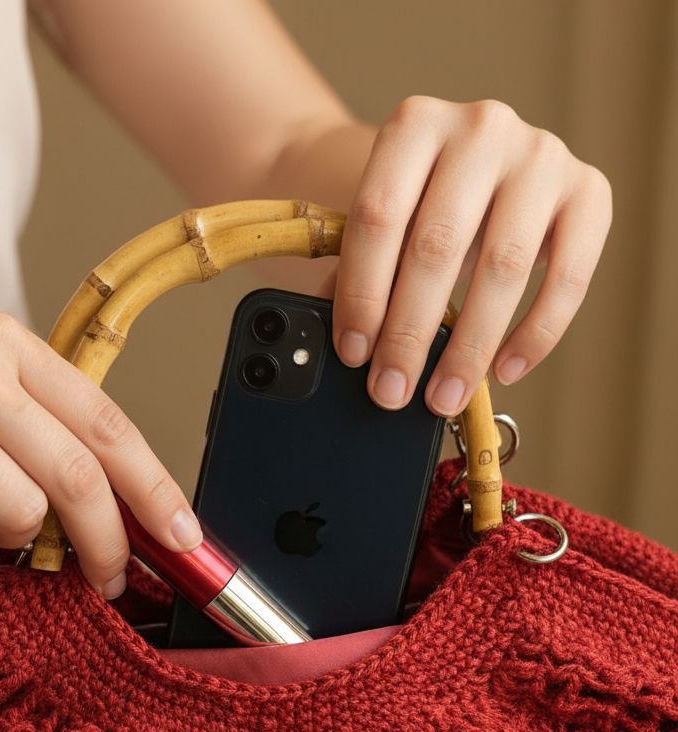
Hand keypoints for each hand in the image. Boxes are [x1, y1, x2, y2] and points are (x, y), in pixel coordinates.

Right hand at [0, 314, 201, 597]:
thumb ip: (42, 425)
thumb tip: (125, 505)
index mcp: (6, 343)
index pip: (108, 422)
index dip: (156, 488)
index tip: (185, 537)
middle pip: (78, 476)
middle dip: (107, 542)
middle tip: (110, 576)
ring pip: (22, 512)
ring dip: (16, 538)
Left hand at [331, 97, 611, 414]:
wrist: (475, 165)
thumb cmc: (420, 205)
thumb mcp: (384, 224)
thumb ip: (361, 270)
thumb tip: (355, 345)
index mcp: (414, 124)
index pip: (379, 216)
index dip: (362, 293)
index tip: (355, 352)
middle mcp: (481, 127)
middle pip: (437, 245)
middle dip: (410, 333)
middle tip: (392, 391)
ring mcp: (540, 155)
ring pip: (503, 266)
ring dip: (469, 346)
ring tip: (444, 395)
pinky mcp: (588, 190)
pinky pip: (568, 276)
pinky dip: (536, 334)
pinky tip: (505, 370)